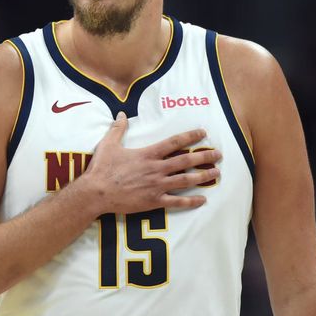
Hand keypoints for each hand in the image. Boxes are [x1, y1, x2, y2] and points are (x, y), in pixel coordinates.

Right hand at [82, 112, 220, 214]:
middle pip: (186, 161)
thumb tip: (121, 113)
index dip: (190, 136)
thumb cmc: (102, 168)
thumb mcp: (109, 144)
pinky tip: (203, 199)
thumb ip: (118, 128)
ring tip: (216, 174)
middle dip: (204, 157)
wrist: (96, 192)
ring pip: (185, 180)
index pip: (174, 142)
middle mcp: (156, 169)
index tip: (203, 133)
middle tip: (219, 155)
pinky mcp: (154, 201)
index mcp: (148, 154)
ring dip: (202, 176)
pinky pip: (176, 201)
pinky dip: (191, 201)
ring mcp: (157, 186)